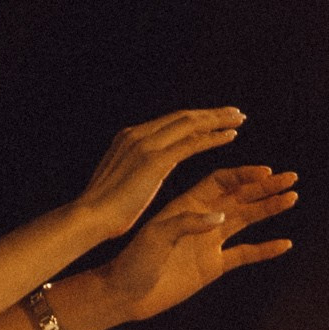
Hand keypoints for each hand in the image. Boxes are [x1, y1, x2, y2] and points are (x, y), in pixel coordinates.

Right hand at [73, 109, 247, 241]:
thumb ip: (132, 166)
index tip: (213, 118)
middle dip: (210, 113)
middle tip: (234, 112)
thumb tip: (141, 168)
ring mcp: (147, 145)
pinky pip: (192, 144)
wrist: (90, 217)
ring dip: (217, 120)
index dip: (194, 118)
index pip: (169, 121)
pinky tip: (231, 136)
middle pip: (182, 116)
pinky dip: (213, 138)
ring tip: (238, 119)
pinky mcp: (156, 161)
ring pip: (190, 125)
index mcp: (128, 136)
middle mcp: (137, 134)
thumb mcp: (118, 177)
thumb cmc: (102, 208)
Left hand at [101, 165, 295, 320]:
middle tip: (291, 178)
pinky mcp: (213, 266)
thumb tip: (220, 217)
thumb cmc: (134, 261)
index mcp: (186, 206)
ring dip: (269, 209)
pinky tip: (285, 243)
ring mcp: (210, 243)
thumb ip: (187, 224)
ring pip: (246, 220)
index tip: (265, 171)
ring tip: (292, 198)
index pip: (220, 181)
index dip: (244, 175)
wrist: (126, 294)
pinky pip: (245, 254)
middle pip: (239, 197)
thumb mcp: (156, 237)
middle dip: (264, 187)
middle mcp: (202, 220)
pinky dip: (265, 249)